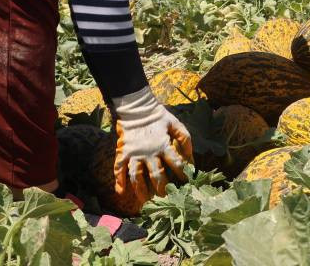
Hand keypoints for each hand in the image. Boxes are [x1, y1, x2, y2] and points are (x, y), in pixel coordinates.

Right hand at [111, 87, 193, 208]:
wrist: (138, 108)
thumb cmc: (159, 117)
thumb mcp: (176, 124)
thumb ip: (185, 140)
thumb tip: (191, 159)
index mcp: (163, 145)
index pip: (175, 163)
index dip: (182, 174)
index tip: (187, 184)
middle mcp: (149, 152)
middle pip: (156, 175)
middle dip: (162, 189)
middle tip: (167, 199)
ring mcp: (134, 154)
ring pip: (136, 176)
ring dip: (141, 190)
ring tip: (146, 201)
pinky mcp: (123, 152)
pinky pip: (118, 169)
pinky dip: (119, 180)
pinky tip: (121, 191)